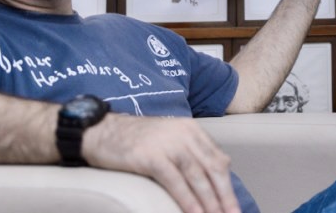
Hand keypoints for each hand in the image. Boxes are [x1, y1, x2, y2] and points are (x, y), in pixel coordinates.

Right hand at [83, 113, 241, 212]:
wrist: (101, 131)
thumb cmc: (135, 140)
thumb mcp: (169, 139)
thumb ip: (191, 151)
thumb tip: (216, 171)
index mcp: (192, 130)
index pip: (218, 160)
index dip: (228, 185)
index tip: (234, 205)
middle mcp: (184, 135)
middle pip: (213, 170)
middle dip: (225, 197)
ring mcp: (168, 145)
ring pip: (197, 177)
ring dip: (209, 203)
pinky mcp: (151, 157)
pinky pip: (175, 182)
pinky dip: (187, 201)